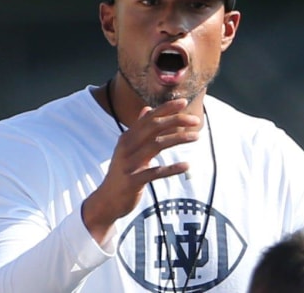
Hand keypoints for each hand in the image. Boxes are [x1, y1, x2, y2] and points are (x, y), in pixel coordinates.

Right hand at [82, 98, 199, 241]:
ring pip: (156, 145)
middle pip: (153, 127)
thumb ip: (138, 129)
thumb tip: (147, 109)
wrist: (106, 201)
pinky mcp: (132, 181)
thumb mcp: (128, 148)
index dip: (166, 108)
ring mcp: (129, 164)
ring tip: (196, 136)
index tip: (184, 102)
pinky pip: (155, 172)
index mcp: (127, 137)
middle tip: (196, 120)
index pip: (149, 118)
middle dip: (176, 120)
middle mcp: (127, 147)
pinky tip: (186, 166)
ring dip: (178, 139)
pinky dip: (172, 168)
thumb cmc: (122, 172)